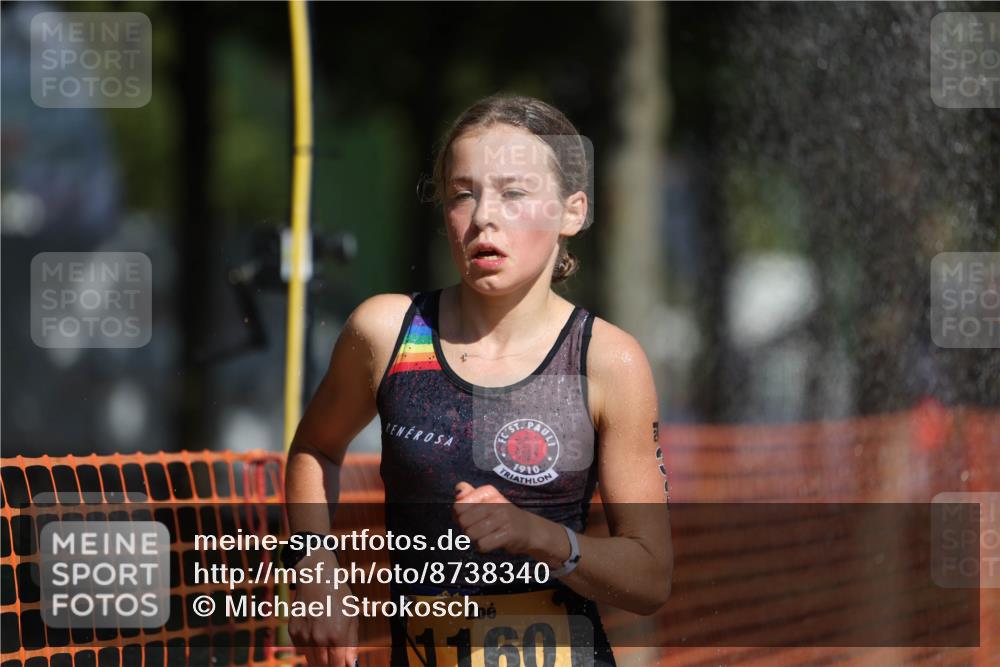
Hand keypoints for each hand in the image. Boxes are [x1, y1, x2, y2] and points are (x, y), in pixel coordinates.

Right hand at [287, 550, 358, 666]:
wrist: (316, 578)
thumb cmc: (338, 597)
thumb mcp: (351, 618)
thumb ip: (351, 644)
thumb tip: (351, 664)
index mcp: (337, 635)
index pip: (338, 666)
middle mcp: (318, 638)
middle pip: (324, 666)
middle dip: (331, 666)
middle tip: (336, 661)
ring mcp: (304, 636)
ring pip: (312, 661)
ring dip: (321, 661)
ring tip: (328, 652)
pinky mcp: (293, 632)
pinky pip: (302, 649)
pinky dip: (310, 650)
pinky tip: (316, 639)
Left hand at [452, 481, 545, 556]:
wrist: (529, 529)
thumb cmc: (501, 515)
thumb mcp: (486, 501)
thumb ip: (469, 495)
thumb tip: (458, 489)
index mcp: (487, 492)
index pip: (459, 506)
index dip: (458, 516)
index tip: (469, 518)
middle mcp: (496, 501)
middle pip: (463, 521)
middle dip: (467, 529)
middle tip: (477, 529)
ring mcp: (503, 517)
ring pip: (471, 534)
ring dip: (475, 539)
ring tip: (485, 535)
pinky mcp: (509, 533)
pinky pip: (483, 545)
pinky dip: (484, 546)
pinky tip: (491, 542)